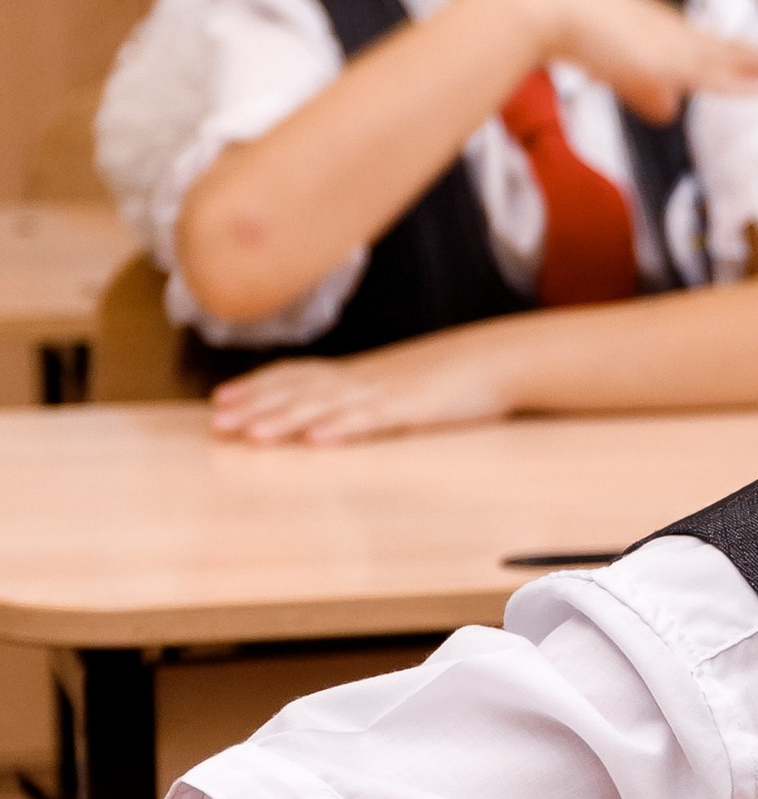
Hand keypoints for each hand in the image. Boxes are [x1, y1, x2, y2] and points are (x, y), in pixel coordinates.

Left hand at [209, 322, 524, 445]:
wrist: (498, 358)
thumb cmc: (452, 377)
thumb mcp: (399, 387)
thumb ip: (365, 398)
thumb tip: (329, 414)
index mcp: (358, 375)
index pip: (297, 376)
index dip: (258, 388)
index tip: (221, 401)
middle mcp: (363, 380)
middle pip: (300, 391)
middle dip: (257, 406)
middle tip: (218, 422)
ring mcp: (386, 393)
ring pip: (326, 406)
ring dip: (285, 420)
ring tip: (251, 435)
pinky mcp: (413, 409)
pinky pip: (372, 421)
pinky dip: (342, 429)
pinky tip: (316, 440)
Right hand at [490, 0, 757, 121]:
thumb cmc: (554, 17)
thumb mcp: (608, 63)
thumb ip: (639, 89)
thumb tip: (669, 109)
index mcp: (654, 28)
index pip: (706, 47)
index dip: (739, 57)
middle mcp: (667, 31)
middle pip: (723, 50)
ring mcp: (666, 41)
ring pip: (726, 56)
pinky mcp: (662, 54)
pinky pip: (714, 67)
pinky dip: (745, 71)